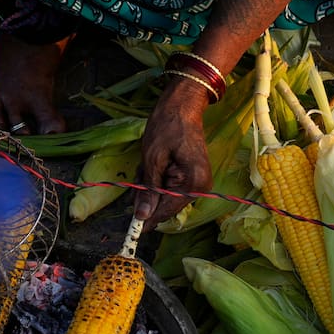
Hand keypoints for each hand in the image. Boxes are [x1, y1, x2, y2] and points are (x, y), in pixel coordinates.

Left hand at [134, 79, 213, 230]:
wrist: (182, 105)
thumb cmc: (168, 127)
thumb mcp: (152, 160)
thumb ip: (148, 190)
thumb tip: (142, 216)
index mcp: (194, 183)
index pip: (168, 210)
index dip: (149, 218)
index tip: (133, 229)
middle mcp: (200, 186)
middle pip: (166, 204)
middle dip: (147, 193)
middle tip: (138, 174)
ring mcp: (196, 181)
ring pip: (164, 195)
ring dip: (150, 183)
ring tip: (147, 162)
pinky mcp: (191, 176)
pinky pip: (168, 185)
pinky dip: (156, 177)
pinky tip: (152, 163)